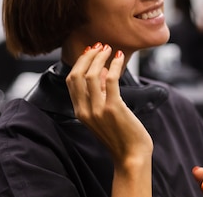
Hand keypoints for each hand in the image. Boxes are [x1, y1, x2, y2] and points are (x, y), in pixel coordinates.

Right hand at [65, 42, 152, 166]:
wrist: (131, 156)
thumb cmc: (120, 135)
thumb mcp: (103, 114)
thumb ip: (100, 93)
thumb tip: (103, 70)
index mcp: (80, 111)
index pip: (71, 80)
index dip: (79, 62)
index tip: (90, 51)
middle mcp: (85, 110)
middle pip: (78, 75)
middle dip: (88, 57)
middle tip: (99, 46)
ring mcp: (98, 110)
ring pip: (92, 75)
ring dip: (101, 58)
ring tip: (109, 49)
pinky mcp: (114, 108)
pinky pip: (111, 80)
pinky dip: (115, 65)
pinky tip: (120, 58)